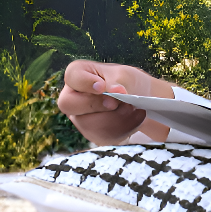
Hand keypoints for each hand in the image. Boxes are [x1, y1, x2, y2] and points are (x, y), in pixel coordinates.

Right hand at [58, 61, 174, 144]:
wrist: (140, 101)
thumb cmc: (127, 83)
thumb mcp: (124, 76)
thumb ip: (116, 82)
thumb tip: (116, 91)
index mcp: (77, 74)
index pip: (72, 78)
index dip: (85, 83)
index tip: (102, 86)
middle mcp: (72, 97)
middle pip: (69, 105)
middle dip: (97, 105)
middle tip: (117, 103)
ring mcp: (80, 118)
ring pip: (88, 124)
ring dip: (115, 119)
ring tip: (132, 109)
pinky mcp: (94, 134)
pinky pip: (103, 136)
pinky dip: (123, 129)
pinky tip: (134, 119)